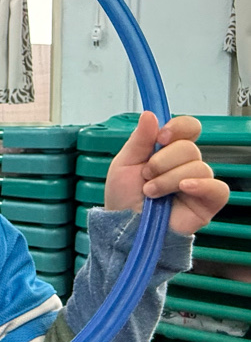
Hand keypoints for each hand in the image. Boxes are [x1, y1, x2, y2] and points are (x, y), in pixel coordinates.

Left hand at [105, 112, 230, 235]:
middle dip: (162, 161)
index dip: (177, 128)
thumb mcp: (124, 164)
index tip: (160, 138)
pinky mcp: (206, 203)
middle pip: (190, 147)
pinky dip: (201, 185)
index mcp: (167, 152)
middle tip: (146, 175)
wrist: (123, 227)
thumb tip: (150, 115)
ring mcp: (198, 184)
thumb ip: (139, 140)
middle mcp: (185, 165)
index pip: (187, 128)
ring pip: (198, 166)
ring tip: (152, 193)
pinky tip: (184, 188)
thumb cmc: (123, 199)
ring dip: (168, 179)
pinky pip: (218, 188)